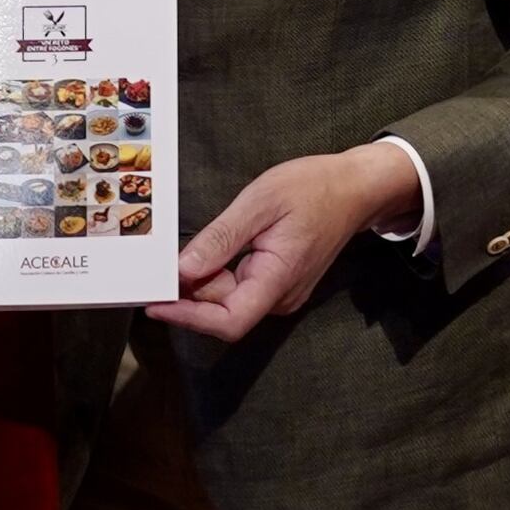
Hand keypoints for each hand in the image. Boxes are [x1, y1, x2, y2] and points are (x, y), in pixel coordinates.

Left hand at [151, 144, 420, 345]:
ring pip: (229, 300)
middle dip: (188, 293)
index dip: (189, 318)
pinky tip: (202, 254)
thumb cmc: (312, 188)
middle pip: (223, 311)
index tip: (154, 304)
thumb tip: (181, 271)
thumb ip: (221, 238)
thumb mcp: (261, 203)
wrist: (355, 188)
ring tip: (174, 256)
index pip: (229, 322)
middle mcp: (280, 297)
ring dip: (201, 283)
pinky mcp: (279, 283)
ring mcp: (281, 292)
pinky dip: (216, 275)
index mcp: (278, 280)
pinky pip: (240, 288)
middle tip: (154, 268)